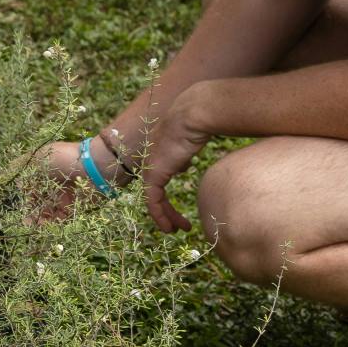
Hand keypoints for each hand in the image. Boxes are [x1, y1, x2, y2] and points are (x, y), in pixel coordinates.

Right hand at [25, 140, 88, 223]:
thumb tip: (7, 175)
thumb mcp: (39, 157)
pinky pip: (61, 220)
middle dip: (30, 211)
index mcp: (45, 171)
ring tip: (32, 227)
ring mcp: (65, 197)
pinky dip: (51, 225)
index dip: (23, 195)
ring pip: (48, 212)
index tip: (17, 204)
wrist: (96, 168)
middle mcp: (54, 184)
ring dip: (39, 220)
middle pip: (38, 201)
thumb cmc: (65, 159)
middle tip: (24, 221)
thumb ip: (21, 166)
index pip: (30, 186)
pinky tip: (43, 227)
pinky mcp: (75, 208)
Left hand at [141, 87, 214, 233]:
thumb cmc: (197, 125)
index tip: (178, 212)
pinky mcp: (154, 175)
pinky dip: (159, 216)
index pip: (158, 184)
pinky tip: (169, 227)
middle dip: (166, 212)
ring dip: (165, 218)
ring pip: (153, 201)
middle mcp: (150, 164)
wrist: (193, 116)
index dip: (166, 201)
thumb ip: (181, 158)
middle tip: (178, 227)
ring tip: (176, 230)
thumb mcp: (188, 145)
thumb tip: (182, 167)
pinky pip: (153, 202)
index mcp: (157, 157)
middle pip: (155, 194)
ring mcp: (150, 169)